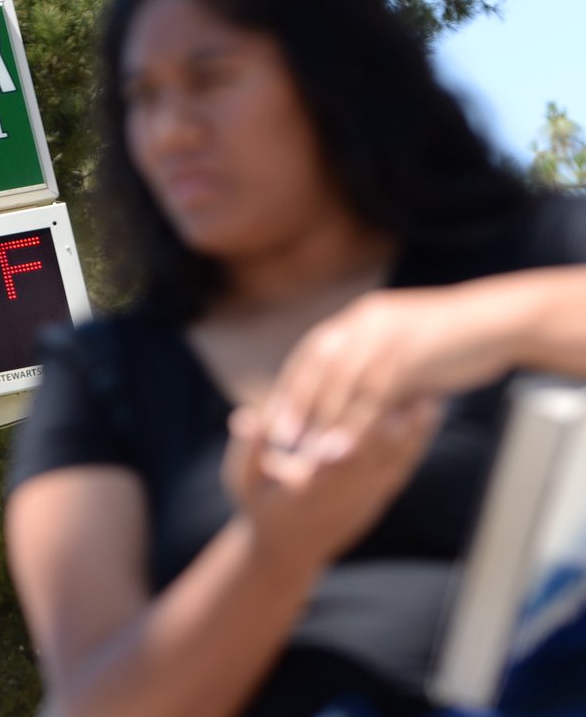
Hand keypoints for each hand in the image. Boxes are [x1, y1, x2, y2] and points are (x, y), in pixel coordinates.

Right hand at [223, 398, 441, 570]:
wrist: (285, 552)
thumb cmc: (261, 507)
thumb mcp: (243, 479)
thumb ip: (250, 447)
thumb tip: (246, 416)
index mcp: (311, 489)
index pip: (339, 457)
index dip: (359, 429)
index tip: (374, 399)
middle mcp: (344, 496)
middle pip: (377, 457)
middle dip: (396, 423)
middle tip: (413, 390)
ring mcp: (364, 501)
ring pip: (397, 464)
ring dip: (416, 433)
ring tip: (432, 399)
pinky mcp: (377, 500)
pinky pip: (402, 469)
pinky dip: (417, 444)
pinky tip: (428, 416)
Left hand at [263, 286, 511, 452]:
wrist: (500, 319)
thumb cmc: (453, 339)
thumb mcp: (404, 352)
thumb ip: (376, 373)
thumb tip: (349, 403)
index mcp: (359, 319)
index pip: (312, 355)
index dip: (292, 387)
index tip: (275, 419)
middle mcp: (364, 322)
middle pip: (317, 367)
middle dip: (297, 405)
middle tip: (280, 441)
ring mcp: (385, 334)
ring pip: (343, 384)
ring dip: (324, 423)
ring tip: (310, 456)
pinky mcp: (408, 352)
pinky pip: (373, 396)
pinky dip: (356, 426)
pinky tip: (346, 451)